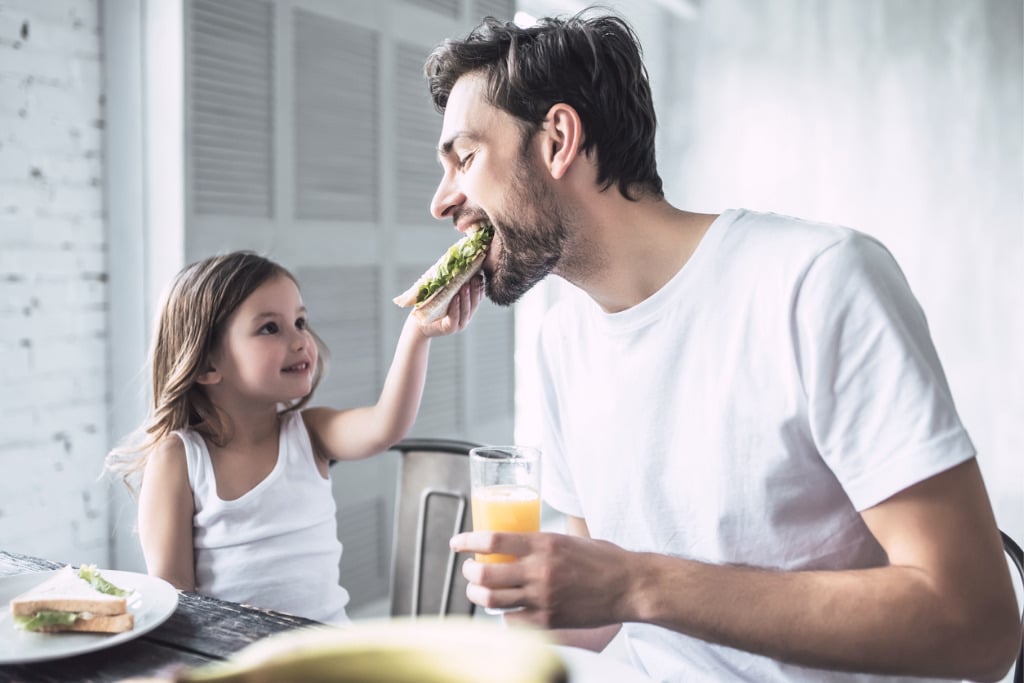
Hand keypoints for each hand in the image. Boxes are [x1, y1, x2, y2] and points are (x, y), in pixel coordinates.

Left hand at [417, 274, 483, 337]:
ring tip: (466, 286)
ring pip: (466, 310)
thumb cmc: (430, 306)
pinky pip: (454, 318)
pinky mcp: (449, 329)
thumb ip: (451, 284)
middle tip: (476, 278)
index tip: (480, 275)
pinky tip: (456, 298)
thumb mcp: (443, 293)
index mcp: (466, 308)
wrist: (418, 322)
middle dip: (476, 290)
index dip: (480, 287)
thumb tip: (456, 264)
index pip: (477, 298)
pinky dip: (456, 308)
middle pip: (474, 303)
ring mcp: (458, 324)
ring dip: (467, 297)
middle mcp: (465, 317)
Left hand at [450, 530, 632, 629]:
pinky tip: (506, 608)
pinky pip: (511, 620)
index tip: (456, 543)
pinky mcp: (549, 620)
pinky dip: (503, 614)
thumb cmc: (604, 559)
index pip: (493, 539)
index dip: (467, 541)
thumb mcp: (570, 539)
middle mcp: (540, 570)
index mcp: (544, 543)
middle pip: (485, 573)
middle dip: (469, 571)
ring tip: (477, 589)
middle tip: (469, 569)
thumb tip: (517, 541)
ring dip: (478, 593)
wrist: (630, 586)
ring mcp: (543, 598)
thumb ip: (542, 542)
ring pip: (491, 599)